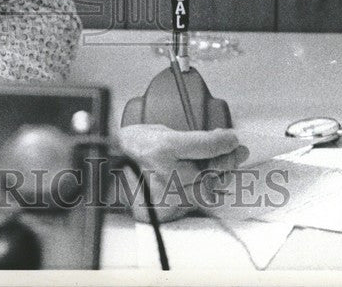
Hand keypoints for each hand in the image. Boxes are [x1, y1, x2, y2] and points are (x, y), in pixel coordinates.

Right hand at [116, 124, 248, 223]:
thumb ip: (190, 138)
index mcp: (164, 148)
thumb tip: (219, 139)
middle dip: (229, 158)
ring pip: (209, 186)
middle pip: (213, 168)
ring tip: (225, 165)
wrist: (105, 174)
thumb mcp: (159, 131)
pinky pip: (197, 201)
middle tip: (237, 151)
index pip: (207, 145)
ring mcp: (169, 195)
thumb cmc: (130, 149)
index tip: (233, 138)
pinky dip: (205, 190)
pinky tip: (209, 181)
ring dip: (221, 175)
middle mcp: (168, 173)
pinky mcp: (169, 210)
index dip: (225, 141)